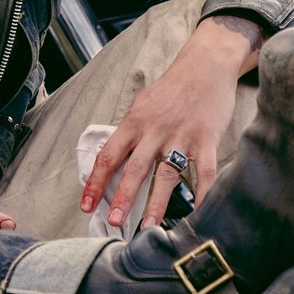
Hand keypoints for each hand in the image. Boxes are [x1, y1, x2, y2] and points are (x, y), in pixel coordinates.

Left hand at [80, 14, 263, 229]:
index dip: (96, 182)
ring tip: (149, 228)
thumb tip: (114, 160)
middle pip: (135, 169)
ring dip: (157, 203)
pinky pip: (205, 173)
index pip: (109, 156)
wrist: (206, 65)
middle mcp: (155, 130)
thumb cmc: (171, 89)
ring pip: (167, 175)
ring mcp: (182, 136)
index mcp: (134, 122)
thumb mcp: (142, 105)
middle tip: (114, 222)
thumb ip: (130, 132)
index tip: (86, 206)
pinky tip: (198, 215)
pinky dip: (202, 196)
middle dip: (122, 197)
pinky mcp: (207, 139)